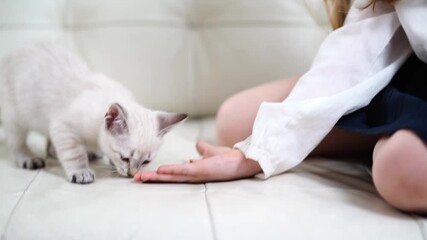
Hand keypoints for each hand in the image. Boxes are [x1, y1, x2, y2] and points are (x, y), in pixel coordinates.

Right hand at [133, 140, 261, 182]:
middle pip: (169, 178)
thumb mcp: (212, 152)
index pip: (173, 174)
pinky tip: (160, 170)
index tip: (146, 174)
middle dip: (152, 179)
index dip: (159, 174)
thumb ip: (204, 149)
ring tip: (142, 177)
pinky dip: (172, 171)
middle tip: (137, 179)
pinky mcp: (201, 170)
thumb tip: (197, 145)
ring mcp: (196, 174)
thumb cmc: (229, 159)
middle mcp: (193, 175)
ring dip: (157, 177)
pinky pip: (183, 171)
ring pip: (172, 176)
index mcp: (193, 171)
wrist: (242, 161)